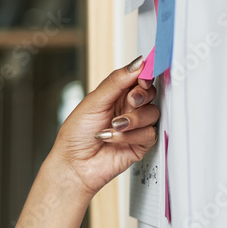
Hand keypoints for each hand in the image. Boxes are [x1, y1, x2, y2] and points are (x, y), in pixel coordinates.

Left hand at [50, 56, 159, 196]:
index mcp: (115, 94)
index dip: (144, 76)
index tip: (143, 77)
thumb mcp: (94, 102)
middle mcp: (127, 108)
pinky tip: (113, 138)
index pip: (137, 79)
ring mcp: (135, 126)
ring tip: (114, 125)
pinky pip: (149, 133)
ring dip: (133, 119)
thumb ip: (117, 82)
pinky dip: (130, 136)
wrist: (74, 164)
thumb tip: (137, 63)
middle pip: (150, 94)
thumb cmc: (76, 133)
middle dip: (141, 96)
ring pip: (152, 113)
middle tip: (129, 101)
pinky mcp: (141, 144)